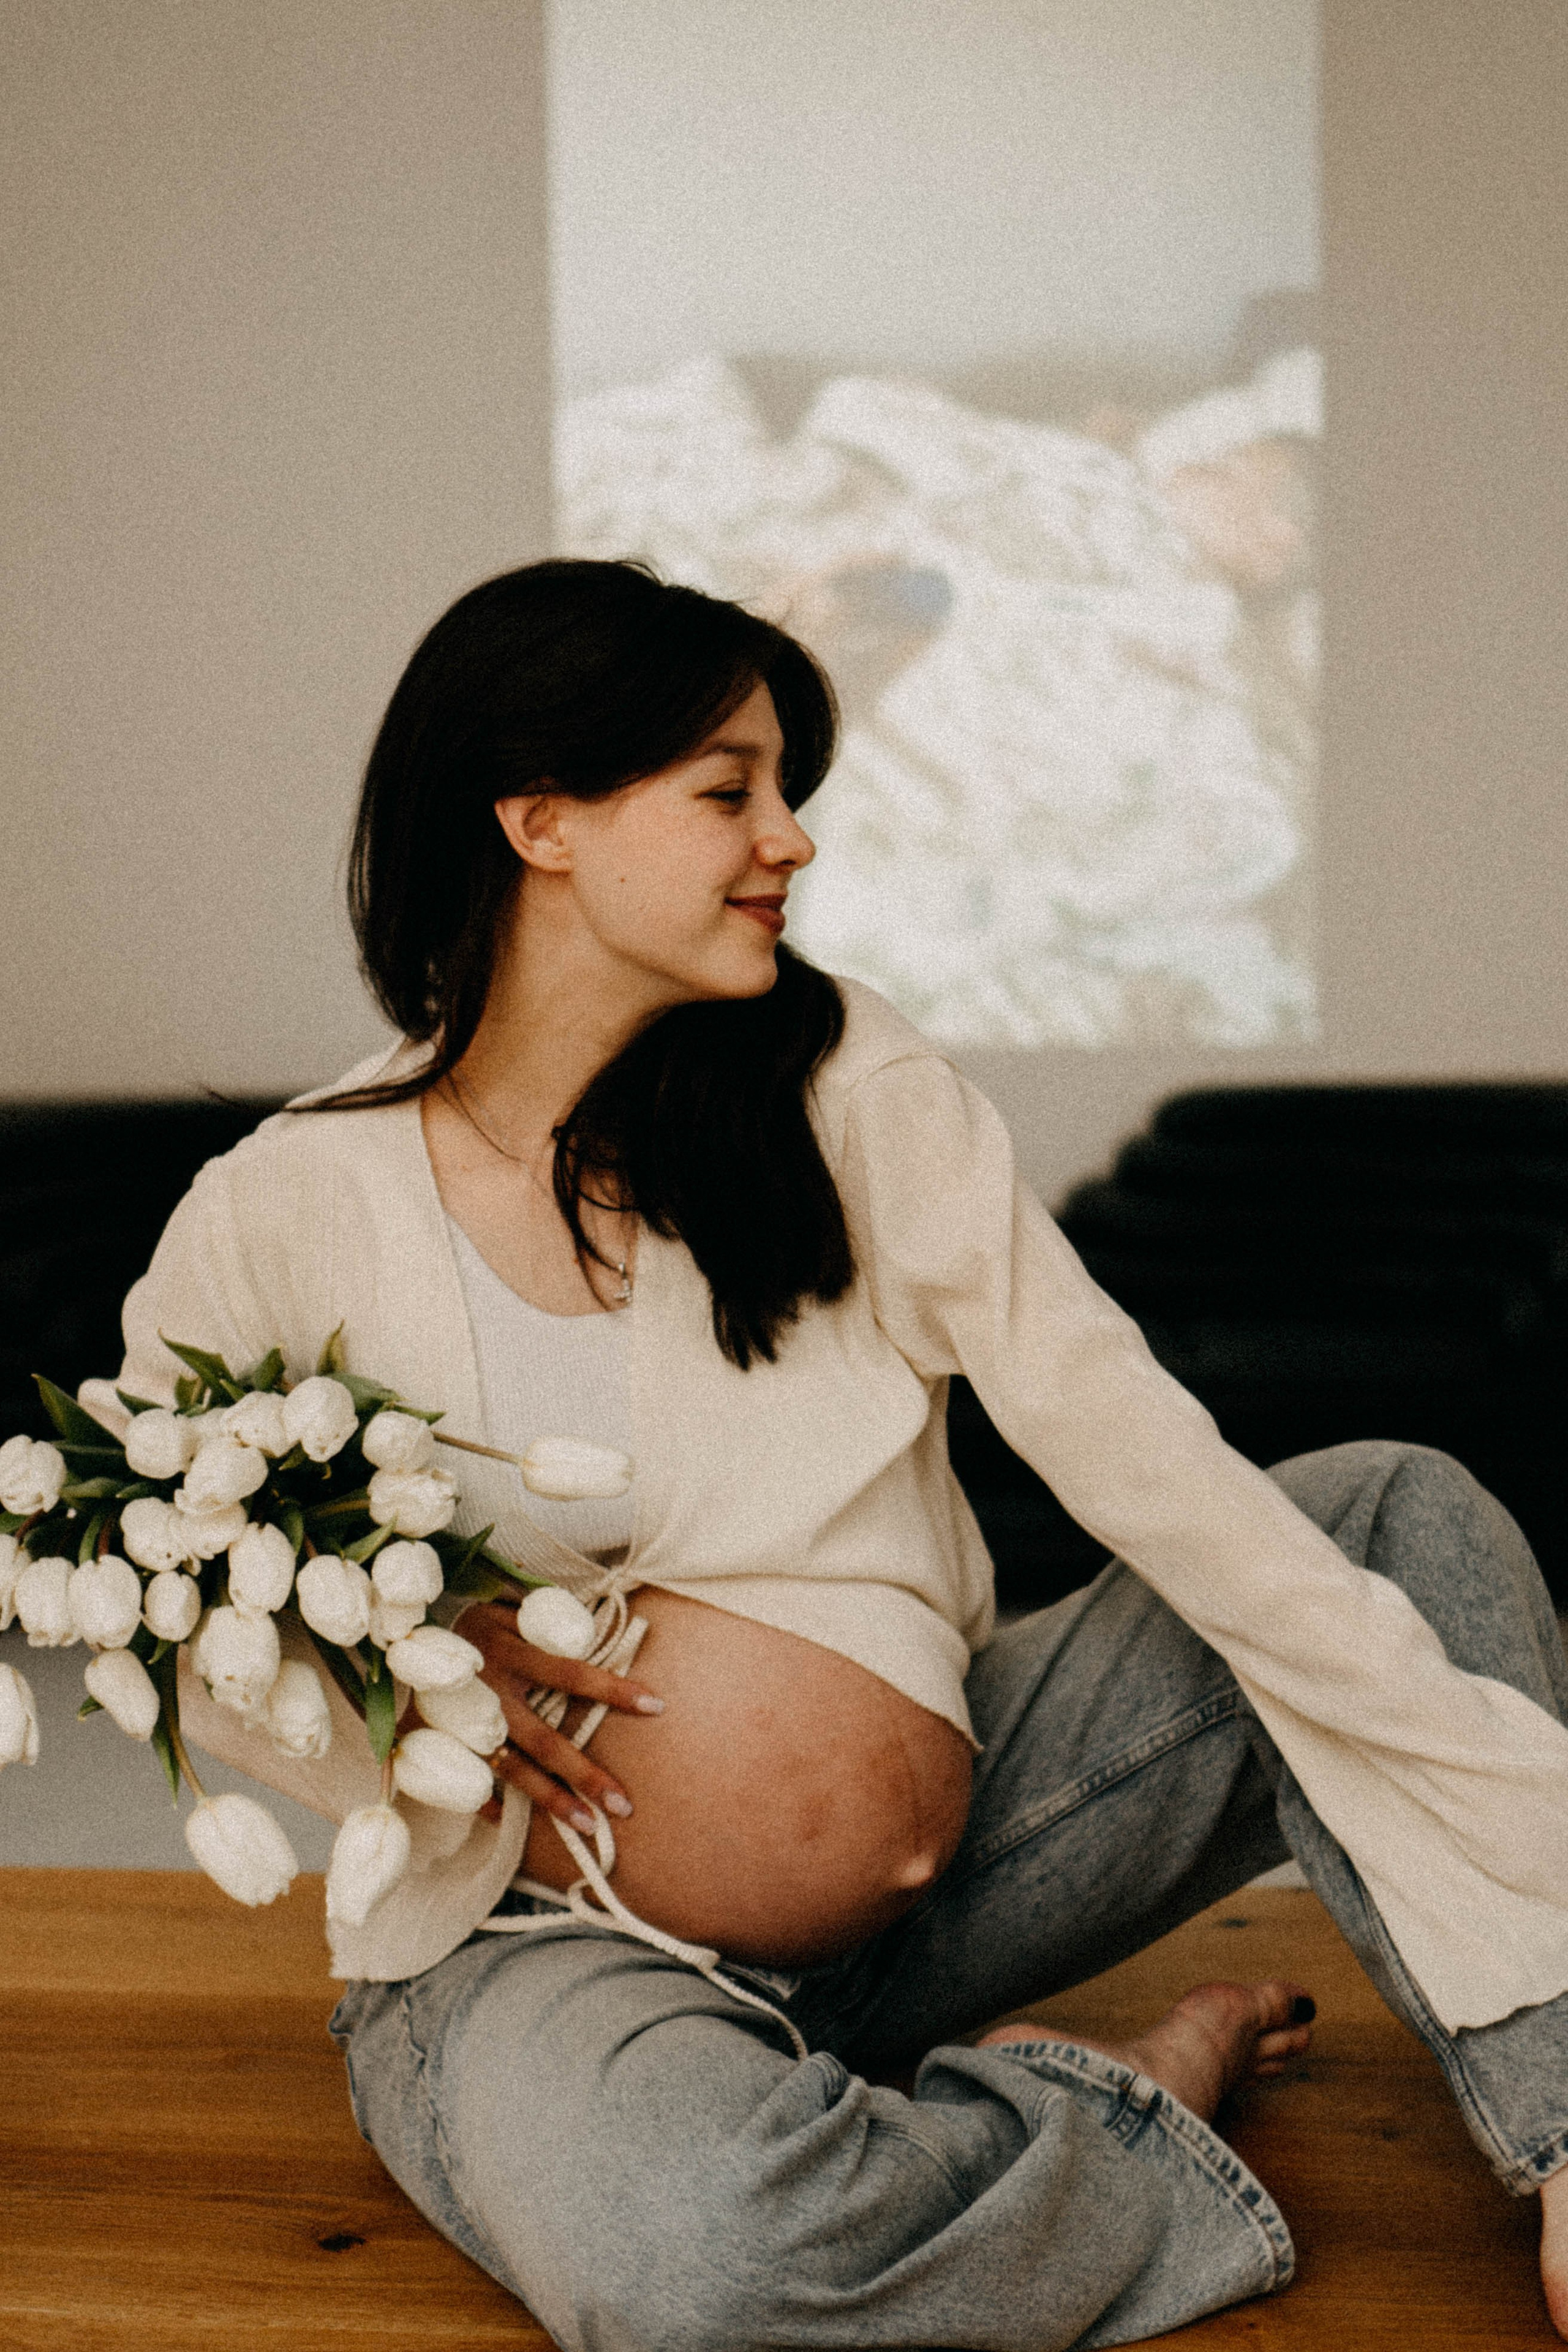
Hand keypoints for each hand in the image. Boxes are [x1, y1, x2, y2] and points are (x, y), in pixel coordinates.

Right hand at [457, 1600, 661, 1831]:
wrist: (392, 1628)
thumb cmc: (463, 1613)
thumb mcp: (501, 1605)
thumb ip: (542, 1621)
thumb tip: (593, 1633)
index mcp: (507, 1650)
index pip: (571, 1673)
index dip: (612, 1689)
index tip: (656, 1705)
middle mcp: (487, 1692)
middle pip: (545, 1739)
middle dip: (585, 1774)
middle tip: (623, 1805)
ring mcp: (460, 1723)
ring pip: (512, 1770)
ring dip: (550, 1800)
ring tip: (586, 1826)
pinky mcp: (434, 1741)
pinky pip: (466, 1779)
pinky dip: (485, 1801)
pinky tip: (508, 1822)